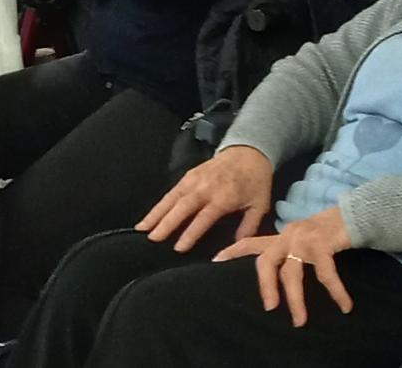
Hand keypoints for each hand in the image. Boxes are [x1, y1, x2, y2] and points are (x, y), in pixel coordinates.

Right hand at [137, 145, 272, 251]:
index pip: (203, 217)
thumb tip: (234, 248)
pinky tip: (151, 215)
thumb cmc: (256, 182)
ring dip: (156, 213)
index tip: (178, 248)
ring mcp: (194, 179)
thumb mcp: (259, 205)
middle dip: (166, 223)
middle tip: (152, 238)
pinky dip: (160, 204)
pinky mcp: (189, 174)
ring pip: (172, 198)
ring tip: (142, 228)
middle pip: (182, 206)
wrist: (248, 151)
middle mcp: (205, 187)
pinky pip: (172, 191)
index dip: (190, 232)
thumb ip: (248, 227)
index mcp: (223, 197)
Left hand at [212, 207, 352, 326]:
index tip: (215, 261)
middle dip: (265, 285)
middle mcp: (288, 236)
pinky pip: (326, 272)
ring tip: (300, 321)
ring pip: (292, 272)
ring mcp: (304, 239)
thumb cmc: (325, 234)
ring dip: (296, 298)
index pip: (250, 242)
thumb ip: (287, 253)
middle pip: (266, 261)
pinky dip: (336, 291)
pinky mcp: (323, 243)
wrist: (351, 214)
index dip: (232, 251)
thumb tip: (277, 280)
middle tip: (269, 308)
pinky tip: (345, 306)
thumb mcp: (300, 242)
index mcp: (280, 237)